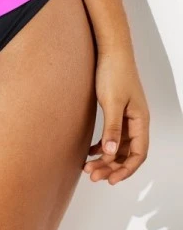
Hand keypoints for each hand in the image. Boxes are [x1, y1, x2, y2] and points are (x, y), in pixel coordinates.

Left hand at [83, 47, 149, 184]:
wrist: (110, 49)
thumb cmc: (114, 72)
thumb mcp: (112, 102)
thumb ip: (112, 128)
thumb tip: (111, 153)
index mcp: (140, 120)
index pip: (138, 153)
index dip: (126, 169)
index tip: (110, 180)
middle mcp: (136, 120)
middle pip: (127, 152)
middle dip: (111, 166)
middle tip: (92, 175)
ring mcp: (126, 115)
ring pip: (118, 145)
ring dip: (105, 157)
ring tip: (88, 166)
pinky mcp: (115, 109)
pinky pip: (112, 134)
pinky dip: (102, 144)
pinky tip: (90, 150)